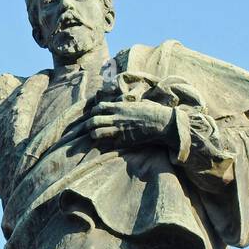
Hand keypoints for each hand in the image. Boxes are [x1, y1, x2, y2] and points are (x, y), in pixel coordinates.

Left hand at [60, 98, 175, 150]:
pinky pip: (109, 144)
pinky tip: (106, 146)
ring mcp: (119, 129)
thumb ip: (128, 104)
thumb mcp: (138, 103)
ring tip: (94, 138)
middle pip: (93, 120)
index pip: (99, 107)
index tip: (94, 115)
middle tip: (88, 129)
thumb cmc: (153, 111)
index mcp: (119, 106)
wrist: (161, 122)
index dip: (93, 112)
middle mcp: (116, 117)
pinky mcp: (124, 140)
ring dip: (94, 135)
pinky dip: (106, 145)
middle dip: (88, 125)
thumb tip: (126, 102)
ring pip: (97, 132)